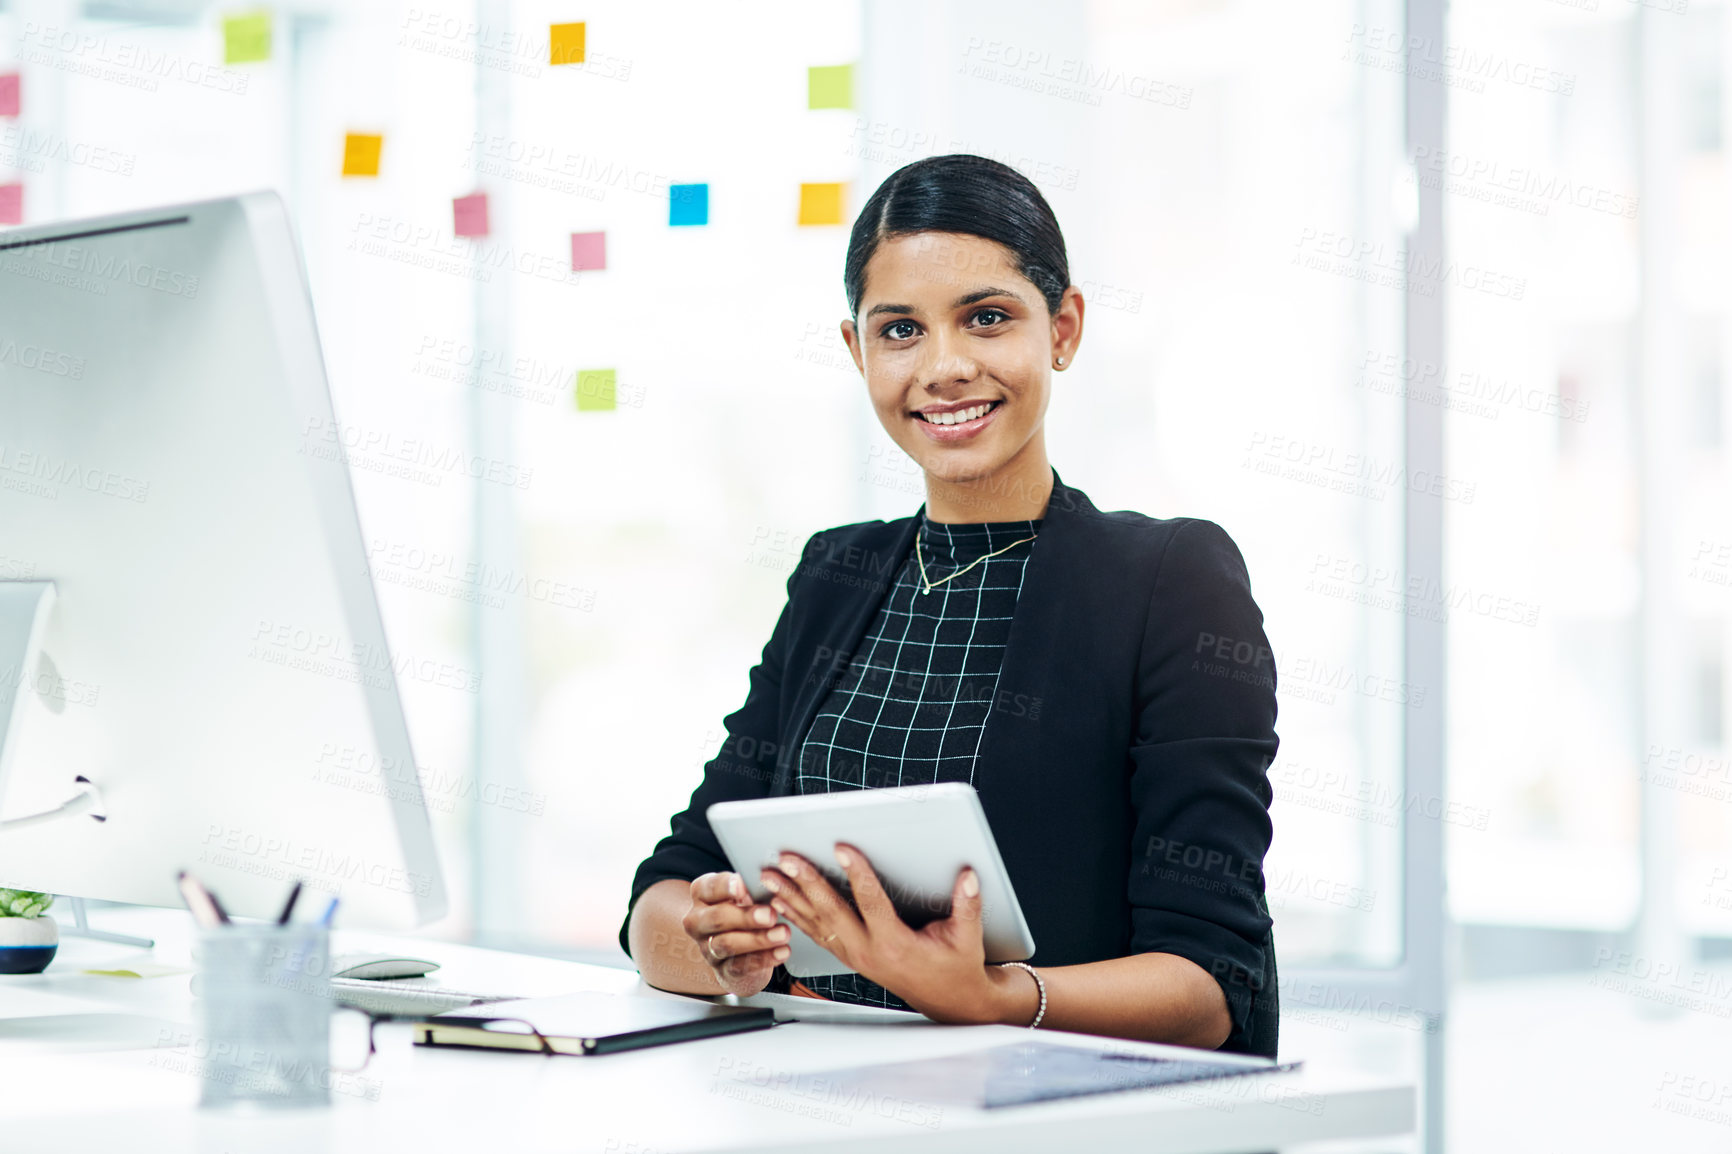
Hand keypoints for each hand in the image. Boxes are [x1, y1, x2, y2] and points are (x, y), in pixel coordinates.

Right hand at [681, 872, 790, 997]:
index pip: (709, 887)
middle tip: (770, 915)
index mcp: (702, 894)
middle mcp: (697, 921)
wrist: (741, 948)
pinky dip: (764, 959)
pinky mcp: (722, 970)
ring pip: (727, 944)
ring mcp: (707, 948)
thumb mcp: (746, 894)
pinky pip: (739, 966)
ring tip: (783, 934)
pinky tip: (782, 951)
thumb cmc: (746, 909)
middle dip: (745, 917)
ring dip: (758, 939)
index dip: (726, 886)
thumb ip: (752, 887)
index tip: (744, 885)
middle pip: (716, 918)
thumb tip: (769, 883)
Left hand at [762, 844, 1009, 1023]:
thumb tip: (968, 876)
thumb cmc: (957, 967)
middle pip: (832, 912)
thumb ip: (968, 905)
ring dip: (792, 897)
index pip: (871, 903)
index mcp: (896, 944)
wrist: (949, 1001)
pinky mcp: (851, 956)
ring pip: (818, 924)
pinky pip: (818, 935)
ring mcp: (856, 956)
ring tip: (771, 875)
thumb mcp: (967, 938)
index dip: (857, 873)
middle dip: (807, 882)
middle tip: (788, 858)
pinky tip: (781, 901)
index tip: (841, 848)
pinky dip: (797, 917)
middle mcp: (869, 952)